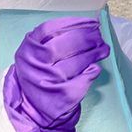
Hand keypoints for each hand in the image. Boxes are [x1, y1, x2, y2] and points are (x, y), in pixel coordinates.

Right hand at [4, 17, 109, 131]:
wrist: (28, 109)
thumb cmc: (37, 76)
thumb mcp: (34, 56)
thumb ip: (51, 41)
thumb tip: (87, 26)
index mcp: (27, 51)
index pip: (51, 29)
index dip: (73, 24)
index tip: (90, 22)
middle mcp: (35, 65)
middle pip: (66, 44)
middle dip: (87, 38)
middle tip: (99, 36)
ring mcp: (48, 81)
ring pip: (76, 62)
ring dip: (94, 53)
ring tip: (103, 49)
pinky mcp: (61, 96)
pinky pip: (81, 81)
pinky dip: (91, 73)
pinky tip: (95, 68)